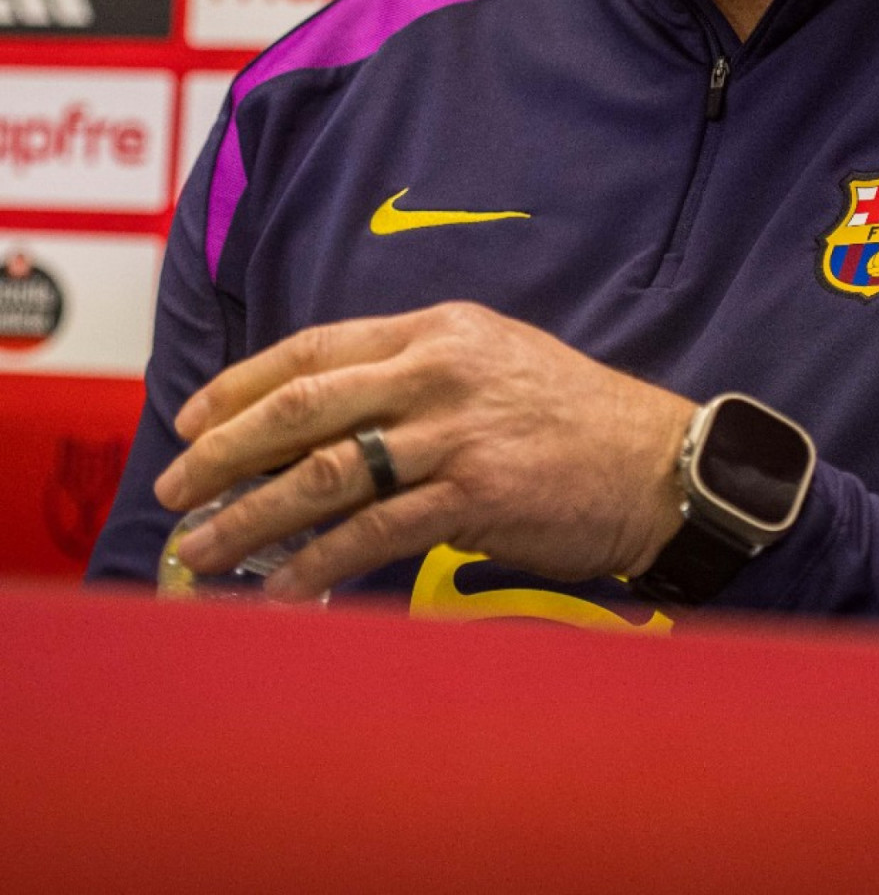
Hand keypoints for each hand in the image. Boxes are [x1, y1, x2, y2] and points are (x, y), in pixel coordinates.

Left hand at [153, 302, 694, 601]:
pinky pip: (373, 533)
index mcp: (436, 329)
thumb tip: (324, 416)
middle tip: (174, 486)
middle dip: (224, 450)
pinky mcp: (474, 494)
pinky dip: (318, 565)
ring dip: (252, 516)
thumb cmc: (573, 417)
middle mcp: (437, 370)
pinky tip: (282, 592)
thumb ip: (415, 374)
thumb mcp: (492, 361)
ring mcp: (454, 431)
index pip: (313, 349)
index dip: (241, 385)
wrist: (660, 461)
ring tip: (204, 550)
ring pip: (323, 472)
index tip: (191, 418)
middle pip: (302, 405)